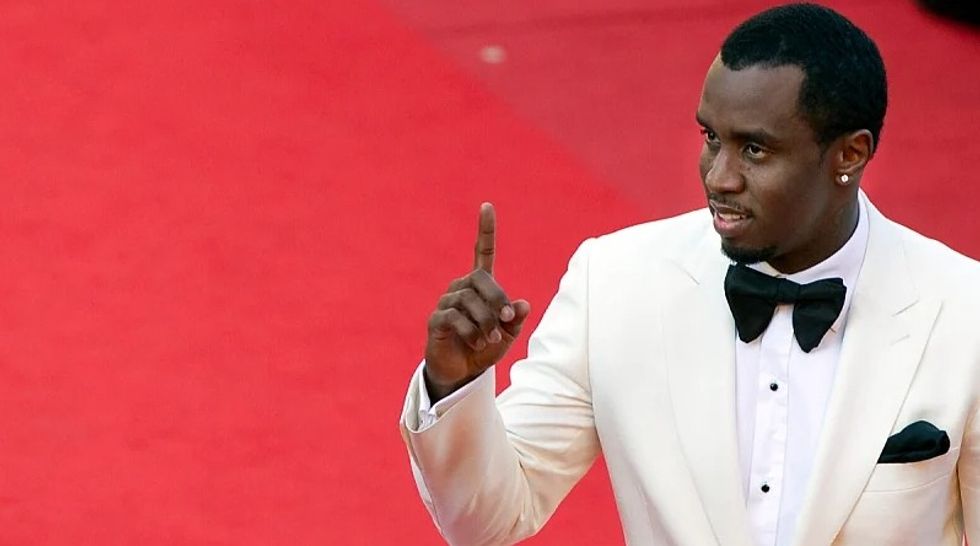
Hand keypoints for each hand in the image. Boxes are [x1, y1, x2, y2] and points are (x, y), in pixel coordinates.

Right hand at [424, 203, 530, 401]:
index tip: (487, 206)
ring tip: (491, 338)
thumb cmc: (484, 348)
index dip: (485, 230)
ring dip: (485, 321)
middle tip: (506, 318)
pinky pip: (454, 318)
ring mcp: (447, 302)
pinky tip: (477, 343)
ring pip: (468, 301)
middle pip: (479, 278)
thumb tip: (524, 304)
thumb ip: (515, 320)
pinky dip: (471, 331)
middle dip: (497, 298)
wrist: (462, 372)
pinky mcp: (436, 320)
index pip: (482, 252)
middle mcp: (461, 288)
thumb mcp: (507, 335)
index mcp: (480, 286)